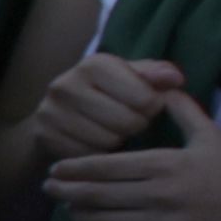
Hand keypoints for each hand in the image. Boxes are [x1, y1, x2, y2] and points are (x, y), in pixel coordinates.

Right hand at [20, 50, 194, 163]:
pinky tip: (94, 143)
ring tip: (111, 131)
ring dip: (117, 142)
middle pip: (128, 122)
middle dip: (135, 126)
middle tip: (128, 122)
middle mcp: (66, 84)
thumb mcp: (129, 77)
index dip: (152, 108)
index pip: (146, 99)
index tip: (144, 106)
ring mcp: (51, 111)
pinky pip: (88, 157)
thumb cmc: (105, 92)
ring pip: (108, 142)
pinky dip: (97, 154)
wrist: (56, 114)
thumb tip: (175, 78)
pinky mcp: (44, 136)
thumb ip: (155, 75)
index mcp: (93, 64)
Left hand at [47, 91, 220, 220]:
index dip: (75, 168)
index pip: (106, 166)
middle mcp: (158, 195)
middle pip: (97, 195)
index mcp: (165, 164)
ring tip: (68, 210)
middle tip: (47, 189)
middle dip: (66, 192)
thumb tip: (162, 85)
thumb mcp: (211, 136)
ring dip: (80, 216)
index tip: (56, 168)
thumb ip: (183, 110)